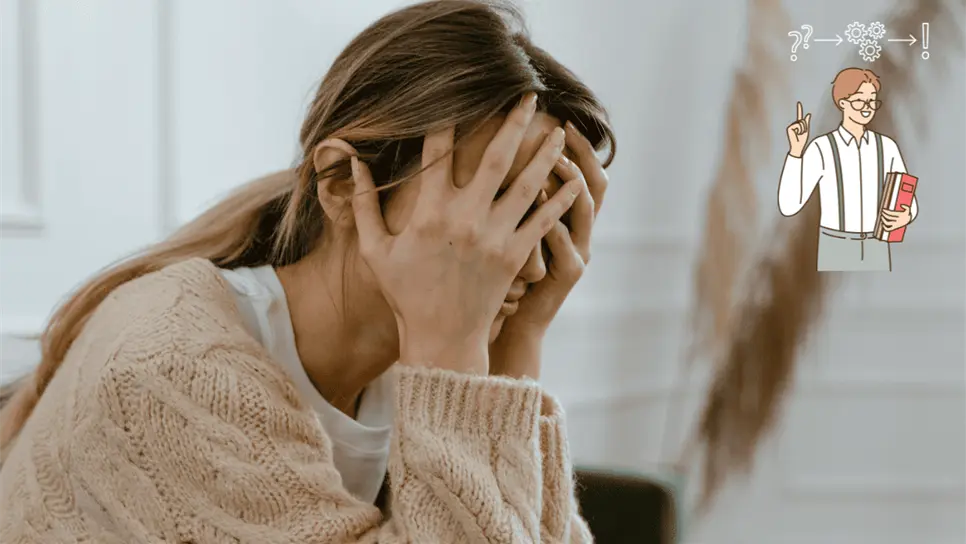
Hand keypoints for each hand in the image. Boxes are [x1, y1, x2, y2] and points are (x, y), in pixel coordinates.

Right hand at [350, 94, 582, 374]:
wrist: (441, 339)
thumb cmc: (406, 293)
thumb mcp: (375, 250)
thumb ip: (362, 204)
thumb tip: (352, 162)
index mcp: (429, 213)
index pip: (438, 152)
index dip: (448, 119)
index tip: (458, 94)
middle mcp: (465, 218)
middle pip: (496, 157)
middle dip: (514, 122)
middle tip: (529, 95)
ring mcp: (494, 237)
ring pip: (527, 184)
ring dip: (545, 154)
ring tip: (560, 130)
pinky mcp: (515, 256)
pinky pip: (543, 221)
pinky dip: (560, 200)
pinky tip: (574, 180)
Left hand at [489, 122, 606, 379]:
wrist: (508, 323)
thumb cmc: (499, 276)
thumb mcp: (508, 232)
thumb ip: (507, 197)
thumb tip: (493, 151)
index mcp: (563, 216)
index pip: (578, 170)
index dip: (576, 145)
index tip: (558, 117)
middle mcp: (577, 230)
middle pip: (593, 183)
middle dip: (581, 154)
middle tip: (562, 129)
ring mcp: (576, 252)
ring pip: (584, 211)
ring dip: (571, 184)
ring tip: (555, 162)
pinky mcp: (567, 275)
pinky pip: (567, 247)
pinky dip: (557, 228)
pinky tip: (542, 209)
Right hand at [786, 101, 810, 157]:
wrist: (798, 147)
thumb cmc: (802, 140)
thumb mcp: (806, 130)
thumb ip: (807, 122)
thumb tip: (808, 114)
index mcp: (798, 125)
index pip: (799, 115)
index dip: (799, 109)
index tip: (798, 103)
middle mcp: (794, 124)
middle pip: (802, 120)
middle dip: (805, 127)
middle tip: (802, 133)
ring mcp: (791, 126)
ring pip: (801, 123)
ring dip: (802, 129)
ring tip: (799, 134)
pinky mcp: (789, 128)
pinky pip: (798, 126)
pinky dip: (799, 130)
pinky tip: (796, 134)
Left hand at [880, 204, 911, 231]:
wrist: (909, 220)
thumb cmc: (907, 214)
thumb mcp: (908, 210)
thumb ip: (907, 207)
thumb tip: (901, 205)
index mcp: (900, 216)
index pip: (891, 213)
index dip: (886, 211)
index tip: (883, 209)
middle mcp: (898, 220)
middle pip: (888, 217)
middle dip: (884, 214)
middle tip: (882, 212)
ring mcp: (896, 225)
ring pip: (887, 223)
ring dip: (883, 220)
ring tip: (881, 217)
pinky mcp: (894, 228)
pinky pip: (888, 229)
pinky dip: (885, 228)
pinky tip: (882, 224)